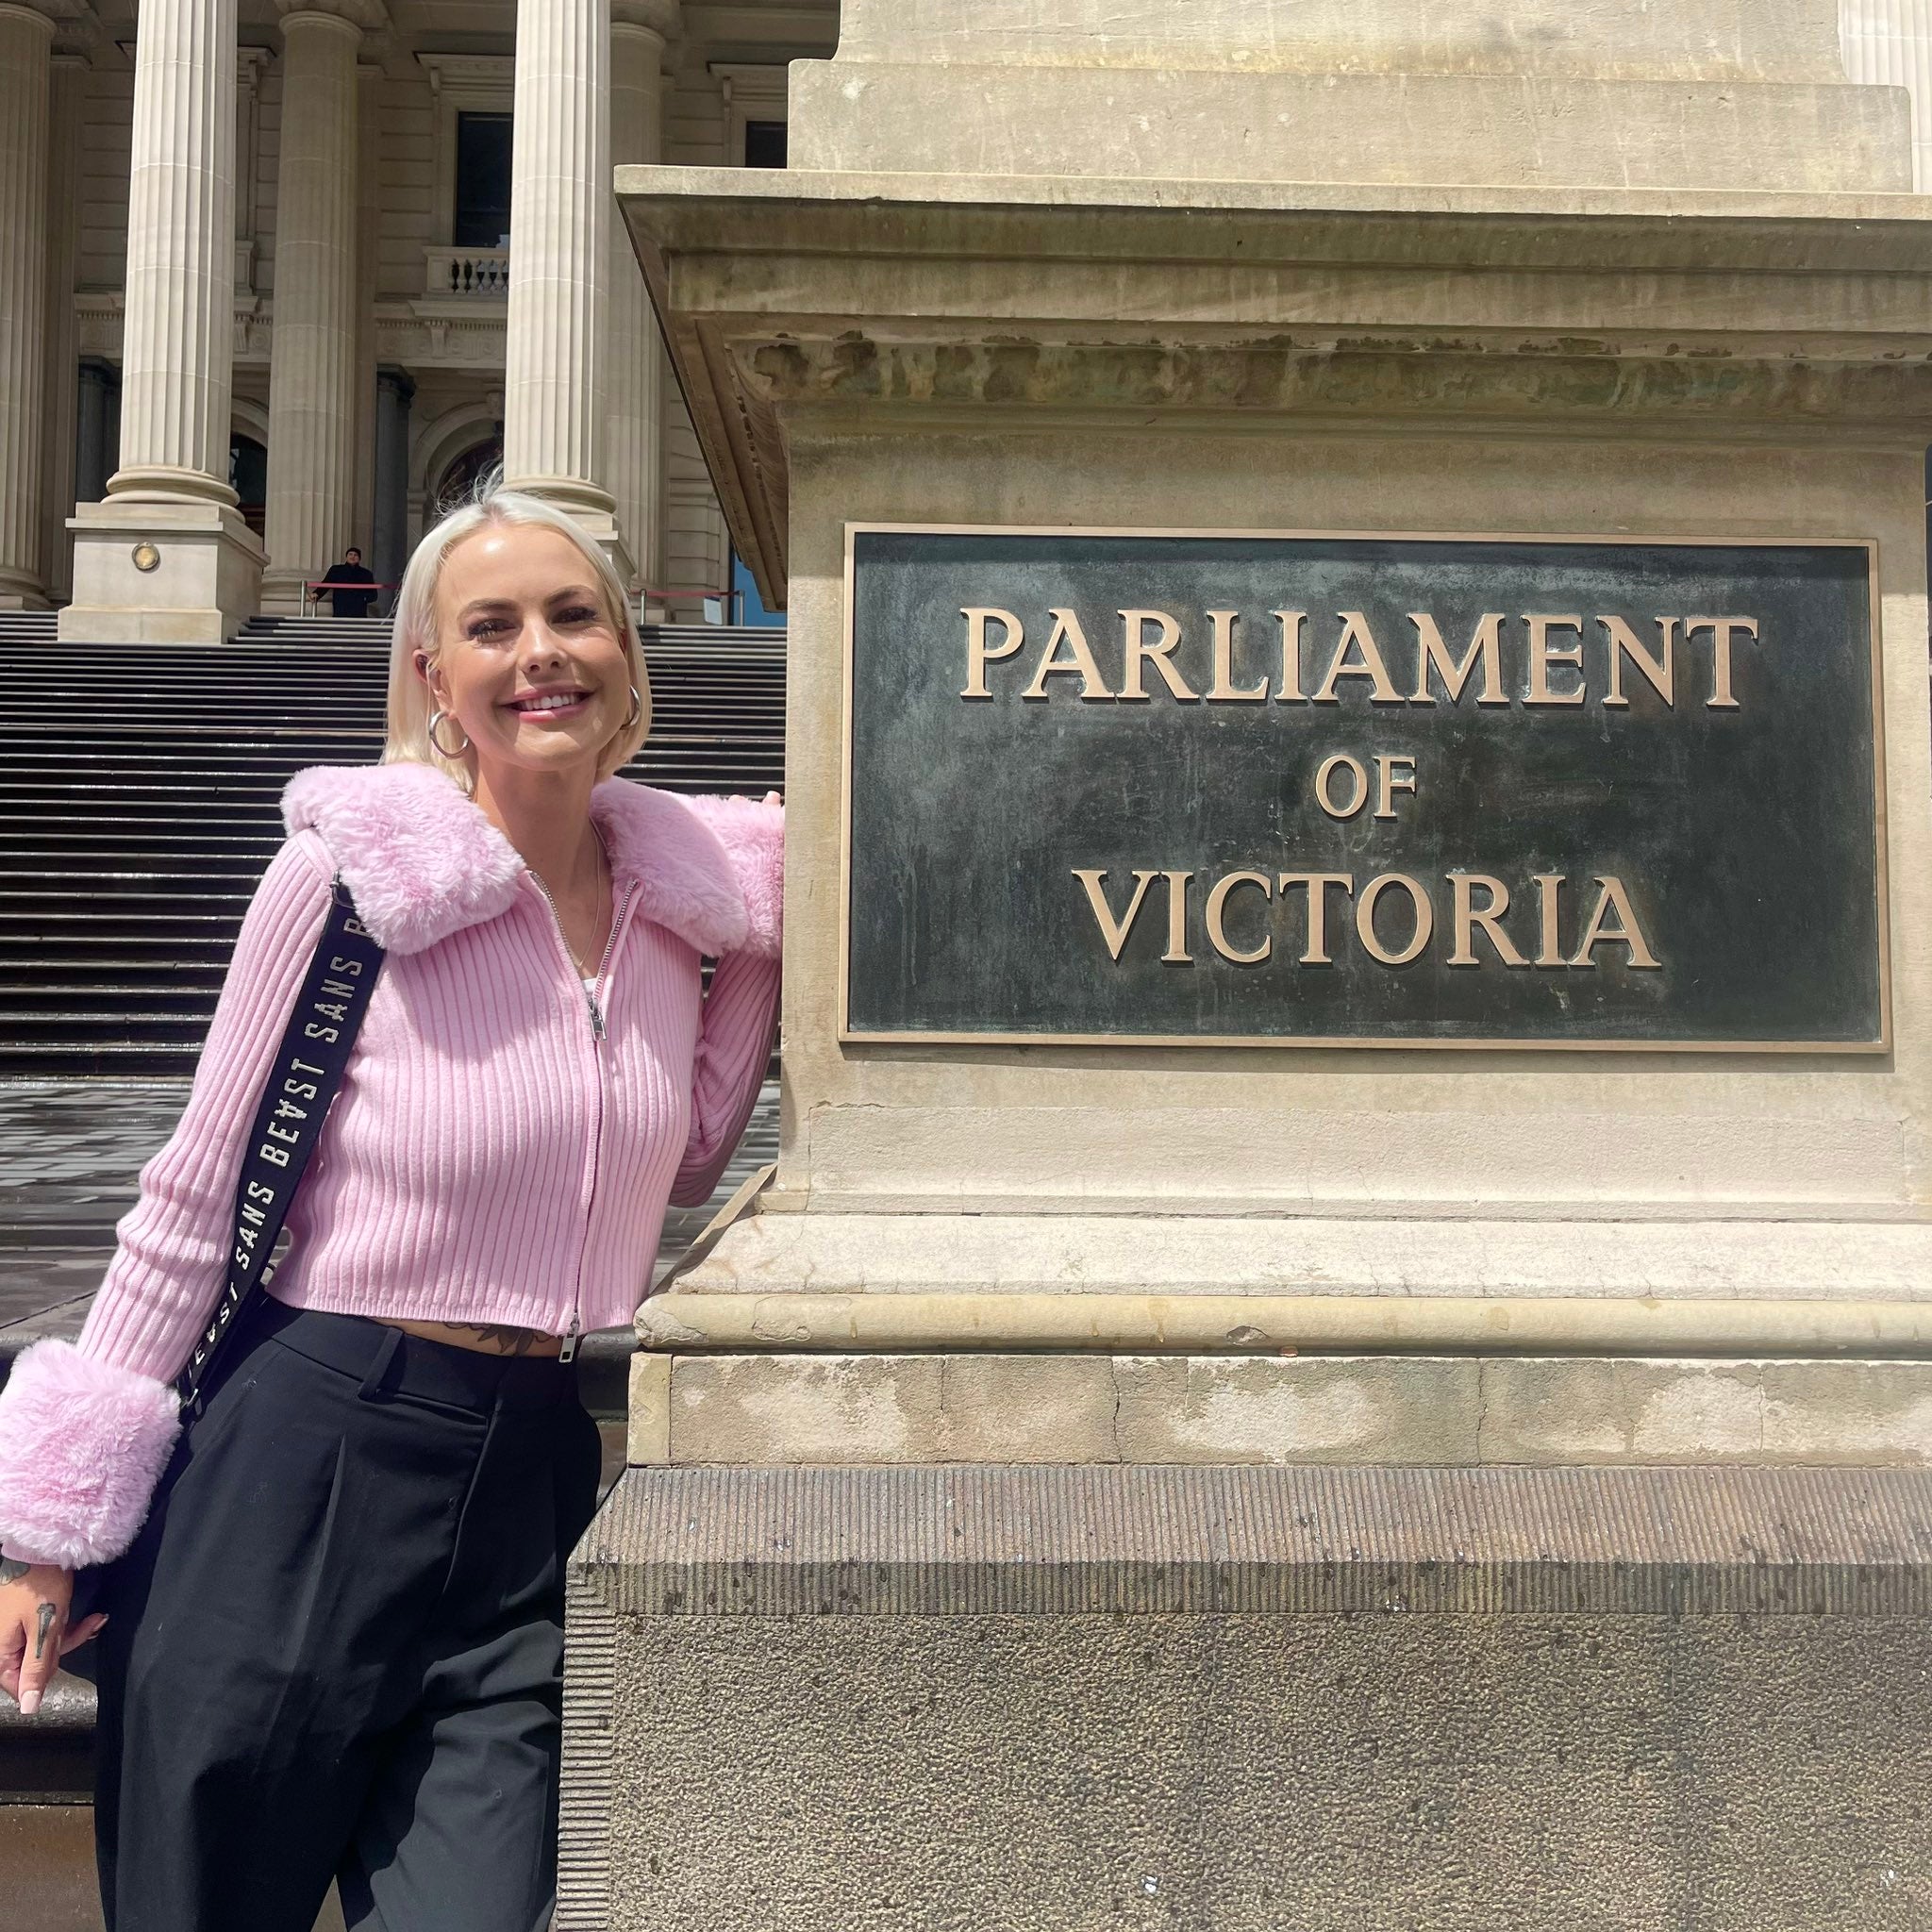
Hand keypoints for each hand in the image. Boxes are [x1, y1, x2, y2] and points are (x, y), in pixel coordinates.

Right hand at [0, 1563, 104, 1714]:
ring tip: (91, 1617)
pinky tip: (90, 1616)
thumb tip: (28, 1708)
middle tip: (86, 1627)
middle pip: (38, 1664)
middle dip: (65, 1647)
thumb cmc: (40, 1588)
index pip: (20, 1685)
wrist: (42, 1549)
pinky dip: (70, 1625)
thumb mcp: (43, 1630)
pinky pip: (51, 1631)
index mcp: (2, 1652)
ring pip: (49, 1647)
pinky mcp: (32, 1617)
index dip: (45, 1676)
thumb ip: (36, 1668)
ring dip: (72, 1633)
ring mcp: (19, 1630)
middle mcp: (6, 1644)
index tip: (63, 1652)